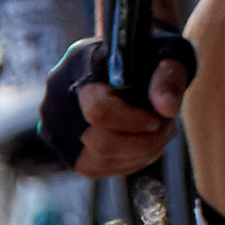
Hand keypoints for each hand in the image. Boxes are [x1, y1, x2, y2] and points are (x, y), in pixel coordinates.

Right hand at [35, 31, 190, 175]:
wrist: (125, 61)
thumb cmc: (146, 57)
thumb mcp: (165, 56)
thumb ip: (169, 78)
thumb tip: (167, 109)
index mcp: (81, 64)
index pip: (98, 110)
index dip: (133, 122)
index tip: (157, 119)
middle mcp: (58, 95)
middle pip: (99, 144)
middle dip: (143, 143)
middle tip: (166, 128)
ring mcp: (55, 123)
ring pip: (98, 161)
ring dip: (139, 154)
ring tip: (158, 133)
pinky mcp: (62, 146)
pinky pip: (95, 168)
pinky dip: (125, 161)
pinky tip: (142, 143)